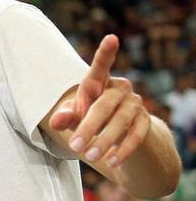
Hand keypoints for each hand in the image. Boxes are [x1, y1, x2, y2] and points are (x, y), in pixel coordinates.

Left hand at [48, 35, 149, 167]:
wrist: (117, 136)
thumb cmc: (88, 118)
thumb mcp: (73, 117)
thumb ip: (65, 116)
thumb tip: (55, 121)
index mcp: (99, 82)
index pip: (100, 67)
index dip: (105, 53)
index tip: (111, 38)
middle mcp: (120, 88)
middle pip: (104, 105)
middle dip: (88, 127)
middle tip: (75, 146)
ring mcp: (135, 104)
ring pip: (121, 121)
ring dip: (104, 141)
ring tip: (89, 156)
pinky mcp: (145, 122)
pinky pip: (136, 136)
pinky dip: (123, 149)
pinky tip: (112, 161)